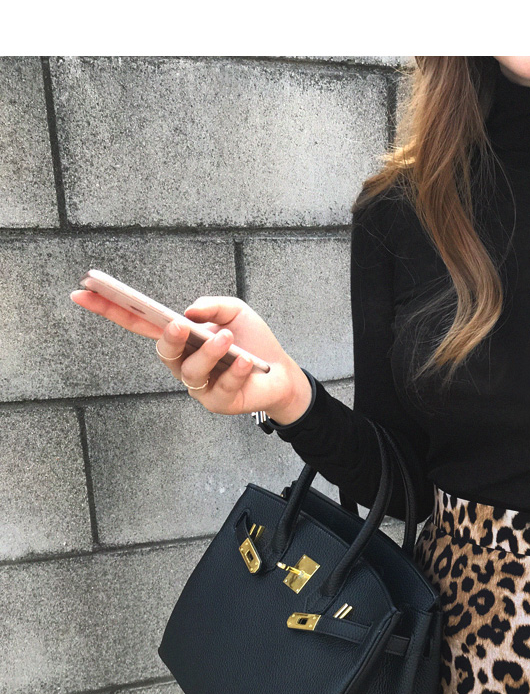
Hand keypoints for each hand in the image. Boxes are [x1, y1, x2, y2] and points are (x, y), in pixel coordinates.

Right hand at [71, 284, 311, 428]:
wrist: (282, 374)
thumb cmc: (252, 342)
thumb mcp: (236, 313)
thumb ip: (214, 306)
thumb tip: (189, 311)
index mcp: (179, 337)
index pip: (138, 322)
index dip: (109, 308)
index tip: (83, 291)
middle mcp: (182, 361)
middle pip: (161, 351)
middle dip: (168, 338)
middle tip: (177, 325)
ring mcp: (197, 385)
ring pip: (192, 370)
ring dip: (210, 353)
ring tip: (227, 338)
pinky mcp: (217, 402)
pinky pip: (222, 387)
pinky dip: (235, 371)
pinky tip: (246, 362)